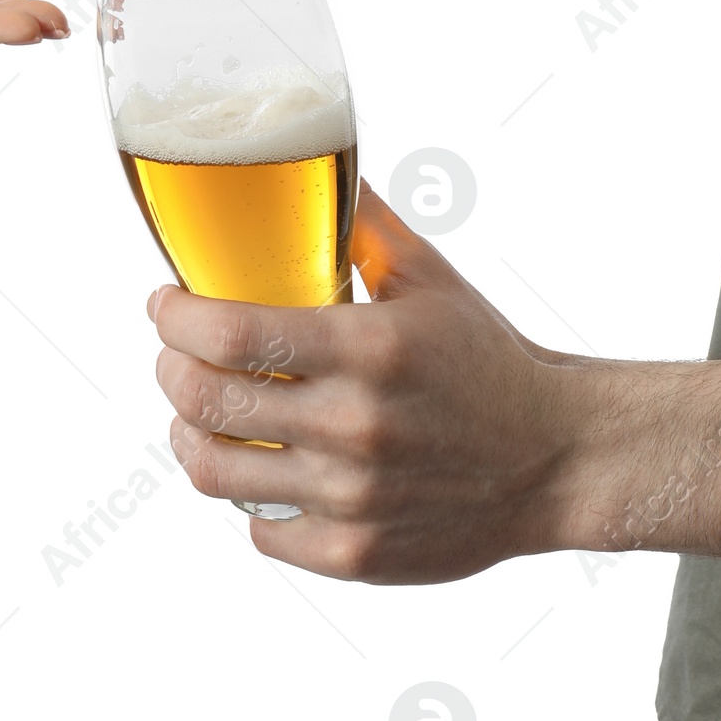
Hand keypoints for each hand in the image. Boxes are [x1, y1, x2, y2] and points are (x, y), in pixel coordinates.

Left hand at [151, 186, 572, 582]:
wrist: (556, 458)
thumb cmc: (487, 361)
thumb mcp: (431, 278)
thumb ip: (364, 224)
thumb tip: (315, 165)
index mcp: (369, 348)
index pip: (230, 333)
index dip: (175, 317)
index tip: (163, 303)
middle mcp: (355, 425)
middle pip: (206, 402)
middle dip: (170, 369)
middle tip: (174, 355)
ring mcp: (353, 498)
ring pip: (216, 472)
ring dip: (187, 436)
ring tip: (193, 416)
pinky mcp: (357, 555)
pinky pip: (260, 533)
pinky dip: (246, 500)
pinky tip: (258, 473)